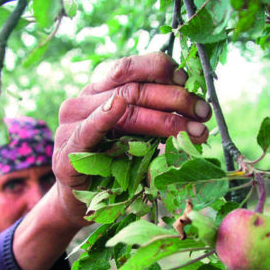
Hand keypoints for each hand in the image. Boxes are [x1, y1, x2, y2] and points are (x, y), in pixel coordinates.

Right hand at [52, 52, 211, 223]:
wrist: (81, 202)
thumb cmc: (114, 166)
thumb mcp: (138, 136)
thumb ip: (155, 116)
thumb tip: (197, 108)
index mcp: (102, 88)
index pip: (132, 67)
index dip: (163, 69)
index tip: (189, 82)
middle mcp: (85, 99)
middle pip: (135, 88)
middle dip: (176, 99)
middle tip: (203, 113)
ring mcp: (72, 124)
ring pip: (122, 109)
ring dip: (164, 119)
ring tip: (194, 130)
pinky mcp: (66, 152)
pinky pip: (86, 130)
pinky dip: (102, 118)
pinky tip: (115, 108)